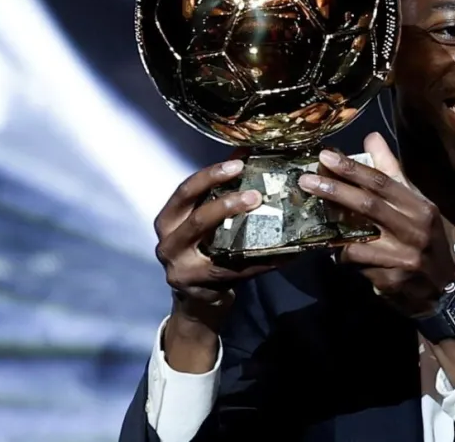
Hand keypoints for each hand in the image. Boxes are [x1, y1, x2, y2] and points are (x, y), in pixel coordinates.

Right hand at [153, 156, 275, 333]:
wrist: (197, 300)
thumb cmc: (202, 250)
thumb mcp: (202, 221)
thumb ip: (216, 192)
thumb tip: (244, 155)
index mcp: (168, 221)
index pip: (185, 192)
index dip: (210, 176)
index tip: (238, 164)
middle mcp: (169, 244)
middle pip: (197, 219)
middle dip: (227, 204)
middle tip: (256, 195)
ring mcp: (184, 269)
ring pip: (216, 247)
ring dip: (244, 229)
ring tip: (268, 218)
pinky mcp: (204, 288)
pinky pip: (240, 271)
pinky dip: (264, 260)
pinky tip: (286, 252)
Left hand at [298, 132, 454, 316]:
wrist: (445, 287)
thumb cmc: (428, 238)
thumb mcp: (417, 203)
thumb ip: (392, 172)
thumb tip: (372, 138)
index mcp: (421, 207)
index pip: (383, 182)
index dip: (353, 168)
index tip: (326, 156)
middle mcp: (415, 230)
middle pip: (368, 206)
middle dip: (334, 191)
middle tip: (306, 181)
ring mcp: (404, 258)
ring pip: (358, 240)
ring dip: (333, 230)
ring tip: (312, 218)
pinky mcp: (392, 281)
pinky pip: (357, 265)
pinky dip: (343, 257)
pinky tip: (333, 252)